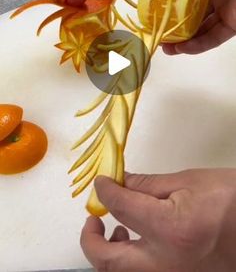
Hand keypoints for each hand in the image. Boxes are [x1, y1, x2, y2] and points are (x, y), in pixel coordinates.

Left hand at [81, 169, 235, 271]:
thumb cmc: (230, 198)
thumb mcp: (188, 181)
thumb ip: (147, 184)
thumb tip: (119, 182)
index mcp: (170, 229)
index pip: (120, 208)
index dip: (104, 191)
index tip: (102, 182)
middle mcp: (166, 264)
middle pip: (108, 261)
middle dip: (90, 240)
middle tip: (91, 218)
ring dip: (107, 253)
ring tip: (113, 228)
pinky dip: (128, 260)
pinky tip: (134, 240)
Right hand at [153, 0, 235, 54]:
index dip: (167, 0)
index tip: (152, 8)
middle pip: (188, 12)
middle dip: (171, 23)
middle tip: (156, 31)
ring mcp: (224, 10)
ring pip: (199, 29)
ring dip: (181, 39)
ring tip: (165, 46)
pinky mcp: (234, 25)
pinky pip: (213, 38)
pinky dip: (197, 45)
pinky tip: (182, 47)